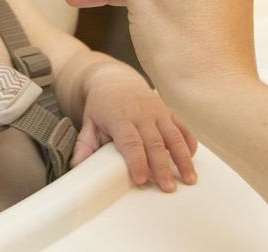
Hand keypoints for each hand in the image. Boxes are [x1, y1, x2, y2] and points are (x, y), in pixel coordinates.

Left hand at [72, 61, 197, 191]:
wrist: (114, 78)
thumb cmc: (101, 105)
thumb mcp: (89, 121)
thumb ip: (84, 144)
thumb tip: (77, 167)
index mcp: (120, 116)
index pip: (130, 141)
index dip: (136, 161)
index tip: (141, 180)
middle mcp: (141, 113)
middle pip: (155, 142)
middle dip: (162, 166)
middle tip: (167, 188)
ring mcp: (157, 111)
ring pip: (174, 136)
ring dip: (183, 159)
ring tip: (189, 179)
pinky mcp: (168, 111)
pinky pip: (182, 128)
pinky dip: (189, 143)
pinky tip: (191, 160)